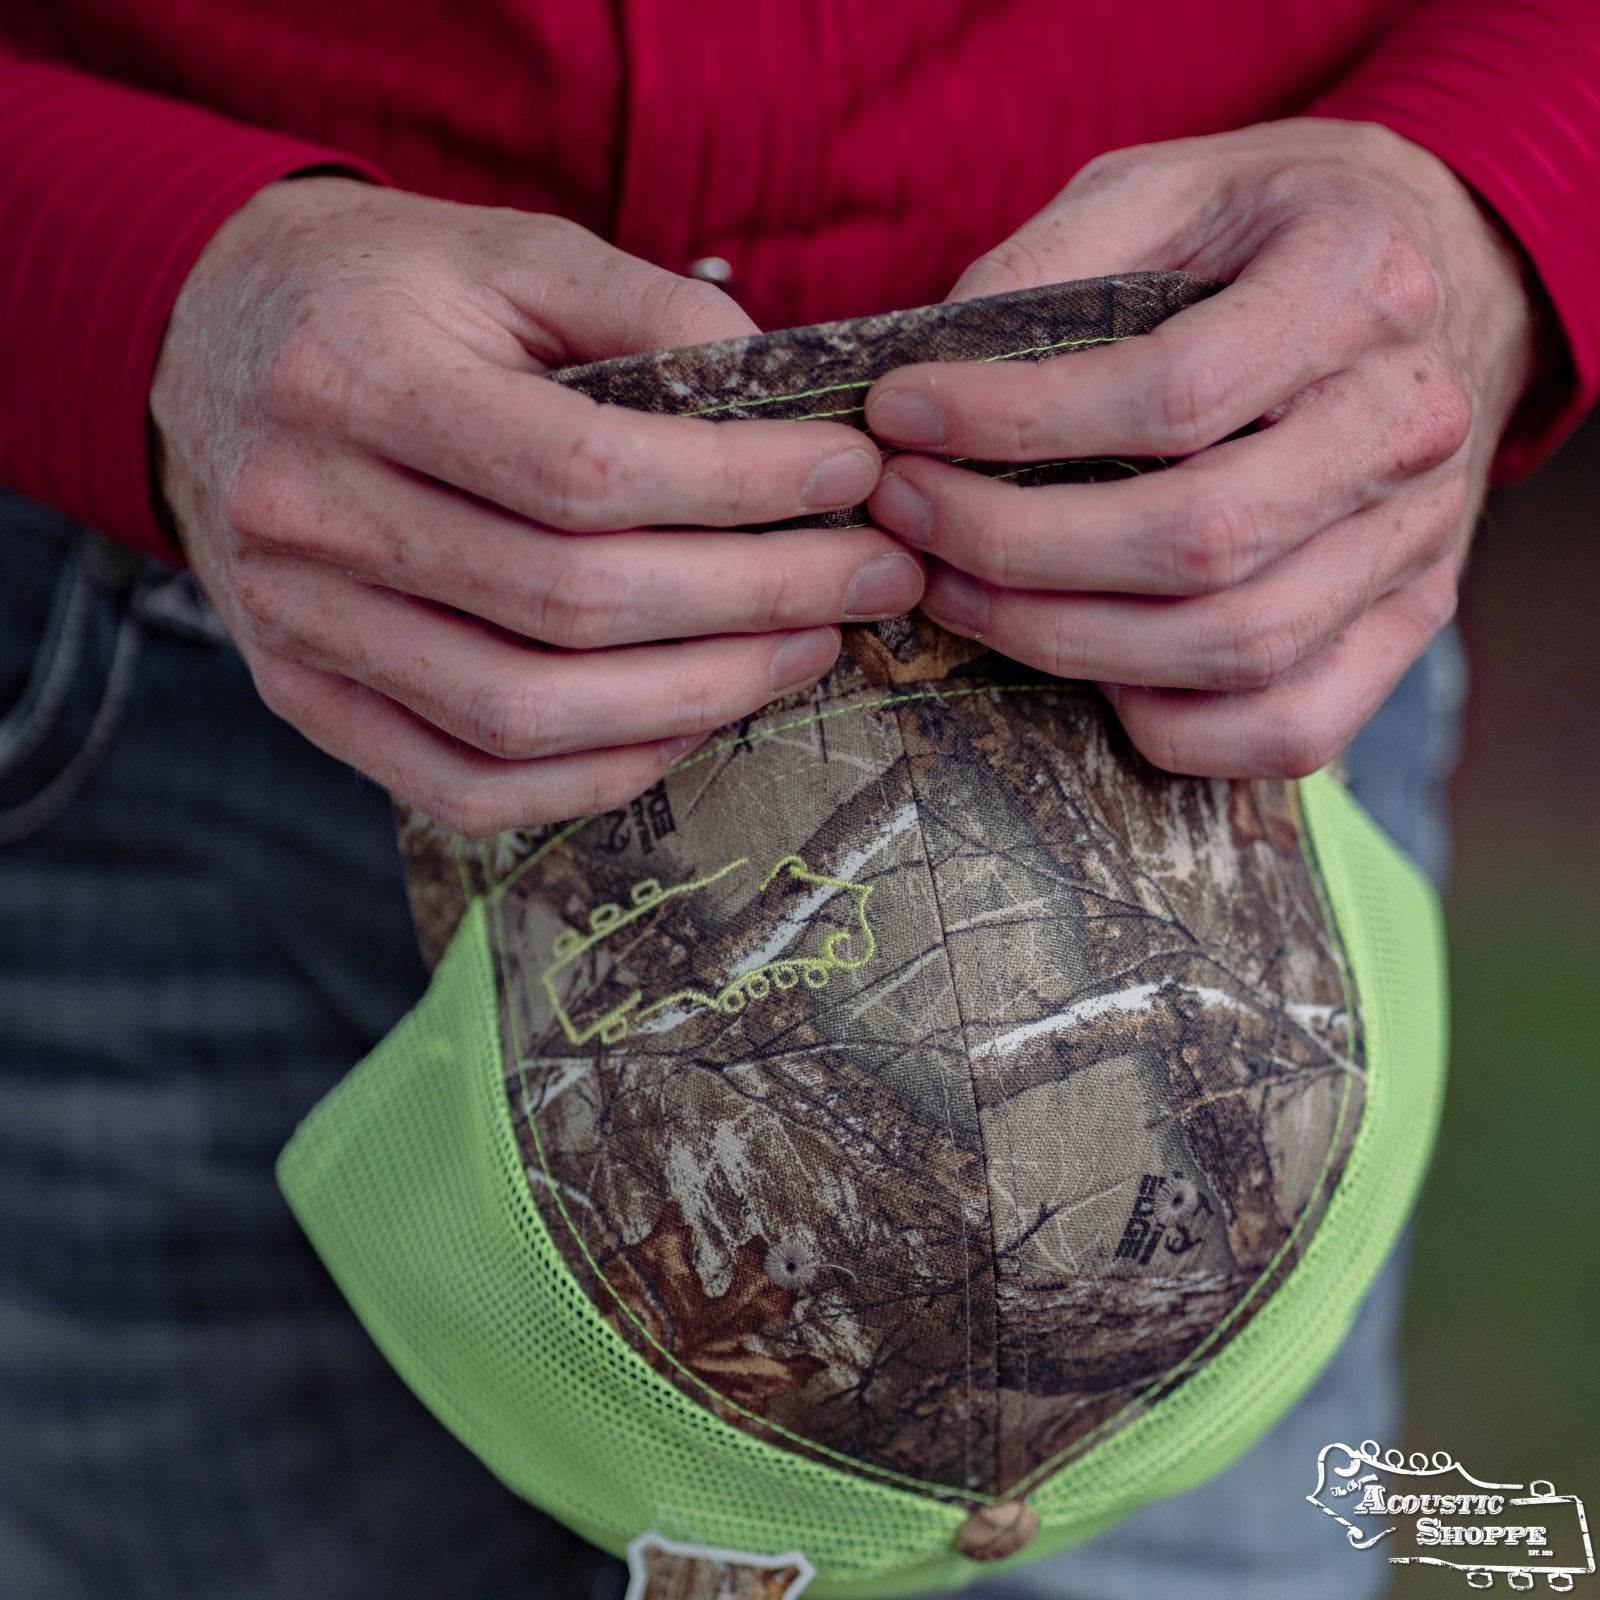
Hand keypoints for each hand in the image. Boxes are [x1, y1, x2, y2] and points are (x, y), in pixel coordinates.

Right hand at [151, 178, 922, 834]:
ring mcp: (299, 629)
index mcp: (357, 380)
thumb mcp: (507, 252)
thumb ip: (646, 307)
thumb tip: (786, 401)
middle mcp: (308, 517)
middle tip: (874, 576)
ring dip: (698, 697)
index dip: (738, 488)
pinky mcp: (308, 700)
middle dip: (758, 597)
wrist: (210, 347)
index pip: (582, 471)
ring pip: (527, 714)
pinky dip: (597, 774)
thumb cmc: (385, 292)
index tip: (852, 478)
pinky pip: (467, 786)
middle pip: (571, 603)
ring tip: (806, 649)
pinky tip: (692, 724)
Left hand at [864, 120, 1541, 776]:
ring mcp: (1419, 539)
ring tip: (955, 593)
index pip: (1172, 396)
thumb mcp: (1170, 185)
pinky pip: (1288, 729)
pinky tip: (1084, 669)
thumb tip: (932, 374)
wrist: (1446, 269)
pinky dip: (1170, 726)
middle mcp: (1409, 423)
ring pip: (1236, 648)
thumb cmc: (1277, 230)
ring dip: (1062, 641)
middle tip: (909, 517)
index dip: (1013, 425)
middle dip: (1016, 548)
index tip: (901, 420)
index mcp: (1358, 284)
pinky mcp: (1408, 621)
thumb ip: (1055, 259)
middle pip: (1200, 541)